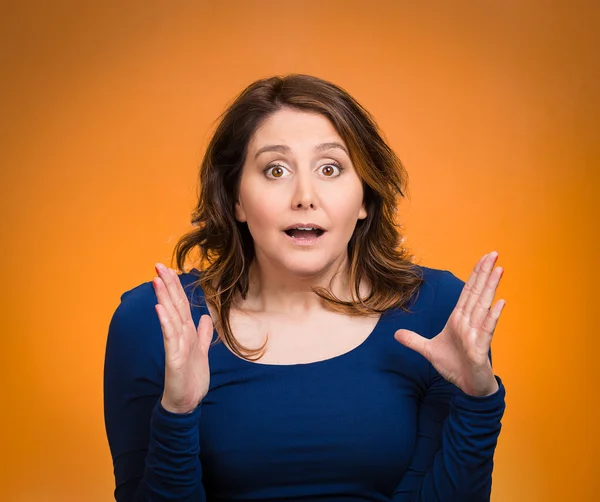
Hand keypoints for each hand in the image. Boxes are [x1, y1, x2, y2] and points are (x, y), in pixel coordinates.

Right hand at [152, 263, 212, 413]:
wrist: (187, 403)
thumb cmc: (191, 378)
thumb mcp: (201, 352)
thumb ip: (202, 334)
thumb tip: (204, 318)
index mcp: (187, 332)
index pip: (181, 304)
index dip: (176, 286)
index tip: (169, 268)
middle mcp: (179, 335)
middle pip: (173, 305)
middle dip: (166, 285)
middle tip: (157, 265)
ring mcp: (175, 346)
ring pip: (169, 317)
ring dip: (163, 298)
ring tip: (156, 280)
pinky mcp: (173, 358)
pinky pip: (169, 338)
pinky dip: (166, 323)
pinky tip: (160, 309)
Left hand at [394, 252, 504, 396]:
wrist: (467, 388)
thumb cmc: (454, 367)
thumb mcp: (429, 351)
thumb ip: (414, 341)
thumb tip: (396, 334)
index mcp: (459, 320)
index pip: (467, 293)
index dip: (475, 275)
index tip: (483, 259)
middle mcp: (470, 323)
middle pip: (477, 293)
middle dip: (484, 273)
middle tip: (494, 254)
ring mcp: (476, 334)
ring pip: (484, 306)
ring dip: (491, 288)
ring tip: (499, 270)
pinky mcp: (480, 348)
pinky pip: (487, 329)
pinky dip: (493, 316)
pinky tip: (500, 302)